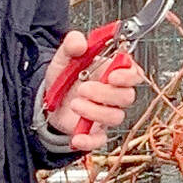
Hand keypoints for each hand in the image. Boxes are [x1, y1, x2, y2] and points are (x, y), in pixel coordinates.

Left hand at [42, 30, 144, 151]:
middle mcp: (113, 94)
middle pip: (127, 96)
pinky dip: (89, 141)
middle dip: (106, 93)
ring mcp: (106, 114)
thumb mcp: (64, 57)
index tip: (112, 75)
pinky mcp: (95, 132)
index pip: (134, 73)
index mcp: (111, 72)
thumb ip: (71, 45)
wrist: (48, 102)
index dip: (128, 75)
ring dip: (95, 111)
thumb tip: (79, 42)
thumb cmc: (64, 79)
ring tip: (74, 104)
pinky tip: (76, 137)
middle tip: (83, 88)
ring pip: (116, 117)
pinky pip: (100, 140)